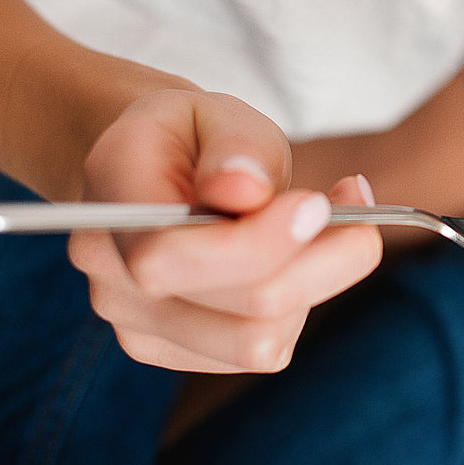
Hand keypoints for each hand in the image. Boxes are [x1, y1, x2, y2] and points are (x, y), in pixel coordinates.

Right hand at [67, 90, 382, 371]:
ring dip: (315, 283)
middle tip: (354, 200)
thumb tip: (243, 189)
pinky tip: (297, 256)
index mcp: (109, 201)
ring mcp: (136, 324)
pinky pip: (262, 350)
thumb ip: (236, 147)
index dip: (256, 244)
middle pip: (236, 313)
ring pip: (258, 342)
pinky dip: (298, 305)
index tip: (317, 204)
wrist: (157, 169)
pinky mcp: (174, 352)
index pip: (168, 257)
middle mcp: (109, 275)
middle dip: (318, 261)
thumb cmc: (196, 137)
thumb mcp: (219, 113)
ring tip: (327, 222)